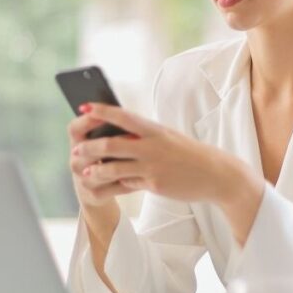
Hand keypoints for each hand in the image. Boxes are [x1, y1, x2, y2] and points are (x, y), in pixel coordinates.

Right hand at [66, 106, 140, 208]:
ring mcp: (83, 180)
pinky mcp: (95, 195)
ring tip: (141, 158)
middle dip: (108, 144)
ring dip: (121, 164)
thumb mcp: (102, 142)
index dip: (87, 120)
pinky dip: (130, 181)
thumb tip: (123, 112)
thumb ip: (109, 129)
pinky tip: (143, 176)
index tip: (106, 113)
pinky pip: (115, 186)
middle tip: (132, 139)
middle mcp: (76, 161)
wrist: (99, 190)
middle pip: (87, 149)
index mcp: (77, 143)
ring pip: (101, 170)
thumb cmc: (105, 158)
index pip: (74, 128)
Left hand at [71, 102, 260, 206]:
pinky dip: (114, 183)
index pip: (123, 115)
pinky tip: (105, 184)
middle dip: (90, 147)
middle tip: (75, 150)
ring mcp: (153, 165)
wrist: (217, 174)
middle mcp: (152, 145)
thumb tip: (118, 136)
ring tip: (84, 172)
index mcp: (155, 129)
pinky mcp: (155, 184)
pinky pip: (127, 183)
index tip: (84, 107)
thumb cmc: (189, 154)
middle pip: (112, 143)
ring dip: (96, 170)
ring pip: (114, 167)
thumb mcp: (168, 137)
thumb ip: (145, 136)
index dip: (102, 110)